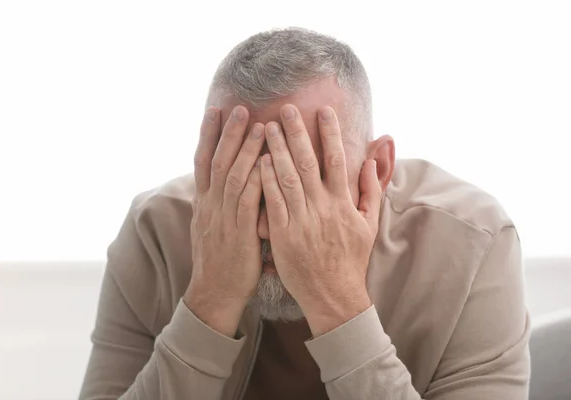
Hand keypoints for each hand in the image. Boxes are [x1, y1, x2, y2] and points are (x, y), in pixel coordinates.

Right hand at [185, 106, 264, 336]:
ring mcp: (223, 218)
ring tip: (258, 125)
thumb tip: (222, 184)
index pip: (202, 162)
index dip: (208, 135)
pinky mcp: (239, 232)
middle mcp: (210, 206)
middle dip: (228, 133)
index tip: (214, 111)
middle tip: (239, 107)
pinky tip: (267, 161)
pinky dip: (257, 178)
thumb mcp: (210, 228)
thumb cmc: (219, 261)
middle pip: (218, 162)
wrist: (213, 294)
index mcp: (203, 204)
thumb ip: (217, 204)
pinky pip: (248, 200)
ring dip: (245, 149)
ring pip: (233, 176)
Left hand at [260, 104, 381, 336]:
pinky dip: (266, 180)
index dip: (330, 133)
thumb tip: (371, 161)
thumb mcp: (369, 225)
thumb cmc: (350, 259)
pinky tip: (258, 161)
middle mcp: (322, 207)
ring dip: (276, 150)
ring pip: (287, 178)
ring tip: (266, 126)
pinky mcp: (283, 234)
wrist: (333, 295)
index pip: (337, 159)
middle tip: (286, 108)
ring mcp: (302, 220)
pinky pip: (273, 202)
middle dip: (297, 133)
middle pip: (308, 162)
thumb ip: (370, 191)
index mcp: (343, 203)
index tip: (323, 110)